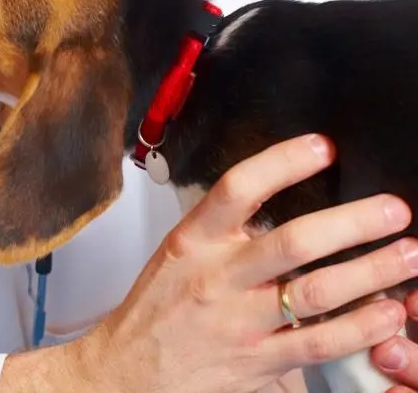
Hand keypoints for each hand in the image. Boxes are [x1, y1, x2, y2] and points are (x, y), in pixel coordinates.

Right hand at [1, 134, 417, 392]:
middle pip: (293, 241)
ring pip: (317, 292)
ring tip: (408, 254)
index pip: (236, 189)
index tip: (322, 147)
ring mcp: (239, 322)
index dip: (282, 162)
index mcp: (192, 241)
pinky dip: (361, 327)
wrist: (128, 372)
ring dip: (372, 272)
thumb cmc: (157, 311)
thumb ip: (226, 233)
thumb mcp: (177, 256)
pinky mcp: (259, 363)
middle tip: (393, 209)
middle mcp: (216, 277)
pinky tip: (389, 314)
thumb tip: (286, 203)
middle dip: (353, 223)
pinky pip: (320, 343)